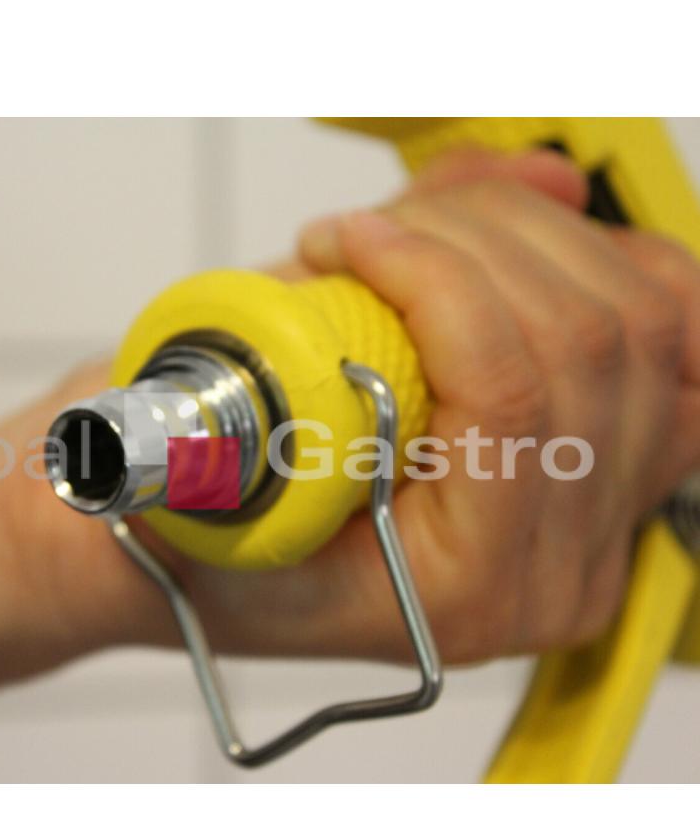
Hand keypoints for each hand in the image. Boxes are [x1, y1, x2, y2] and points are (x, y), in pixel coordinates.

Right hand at [8, 147, 699, 666]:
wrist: (175, 551)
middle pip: (597, 345)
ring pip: (650, 325)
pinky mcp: (603, 474)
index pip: (511, 392)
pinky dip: (613, 263)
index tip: (335, 238)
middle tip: (367, 237)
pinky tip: (532, 242)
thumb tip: (375, 240)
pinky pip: (678, 348)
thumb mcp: (224, 427)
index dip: (429, 274)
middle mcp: (552, 572)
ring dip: (530, 240)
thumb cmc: (184, 516)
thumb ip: (330, 305)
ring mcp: (591, 525)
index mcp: (465, 589)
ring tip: (421, 239)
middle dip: (477, 241)